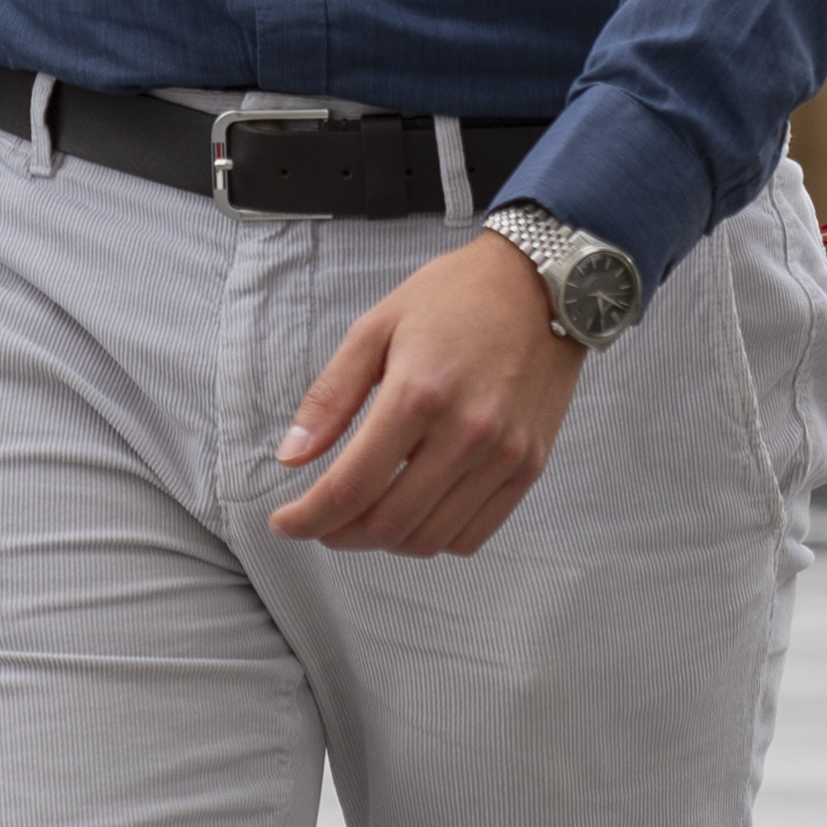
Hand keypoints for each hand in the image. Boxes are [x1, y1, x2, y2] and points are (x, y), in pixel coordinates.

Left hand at [266, 231, 587, 556]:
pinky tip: (414, 511)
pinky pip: (474, 535)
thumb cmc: (454, 298)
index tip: (285, 524)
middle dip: (340, 534)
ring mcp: (503, 457)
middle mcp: (465, 434)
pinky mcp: (529, 467)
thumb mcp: (374, 328)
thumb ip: (330, 398)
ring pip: (430, 540)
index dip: (308, 518)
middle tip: (321, 521)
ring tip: (363, 516)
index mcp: (417, 395)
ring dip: (385, 541)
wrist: (541, 285)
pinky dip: (434, 539)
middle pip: (388, 524)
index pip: (351, 486)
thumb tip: (291, 457)